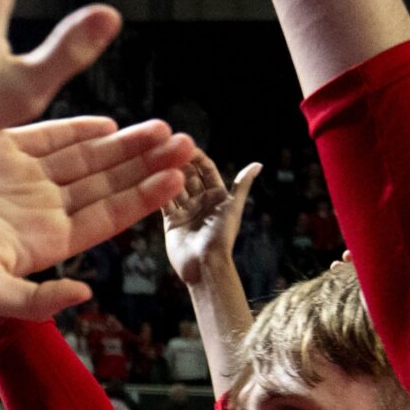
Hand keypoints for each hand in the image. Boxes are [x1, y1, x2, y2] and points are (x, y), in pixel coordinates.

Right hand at [0, 117, 192, 320]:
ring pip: (86, 158)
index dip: (142, 198)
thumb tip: (87, 293)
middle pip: (105, 184)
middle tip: (187, 144)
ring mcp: (20, 176)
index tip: (177, 179)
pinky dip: (80, 129)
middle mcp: (38, 207)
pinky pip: (49, 135)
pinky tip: (110, 124)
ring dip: (125, 145)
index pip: (106, 218)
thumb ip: (34, 299)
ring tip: (163, 130)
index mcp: (43, 240)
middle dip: (146, 165)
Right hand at [160, 153, 259, 287]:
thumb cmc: (222, 237)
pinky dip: (159, 190)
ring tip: (157, 160)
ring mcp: (184, 210)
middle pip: (189, 176)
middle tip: (167, 148)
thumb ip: (242, 185)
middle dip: (180, 162)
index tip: (185, 145)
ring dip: (168, 174)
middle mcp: (200, 201)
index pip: (206, 170)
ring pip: (175, 187)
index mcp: (217, 196)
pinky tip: (152, 178)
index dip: (197, 157)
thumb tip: (257, 164)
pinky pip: (164, 202)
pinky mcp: (170, 221)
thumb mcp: (233, 207)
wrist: (204, 263)